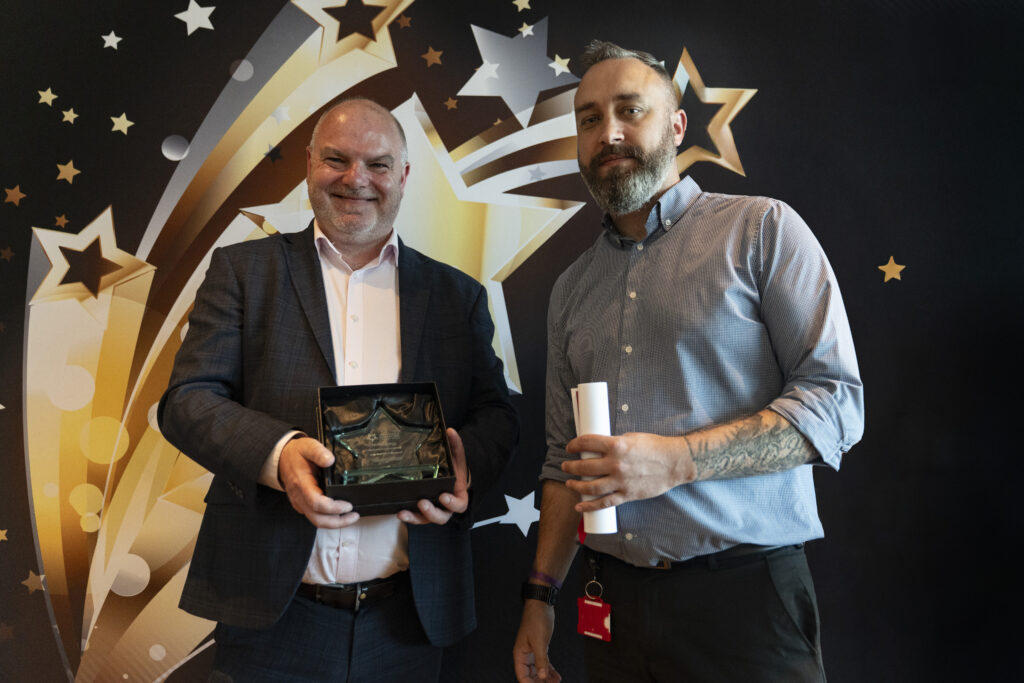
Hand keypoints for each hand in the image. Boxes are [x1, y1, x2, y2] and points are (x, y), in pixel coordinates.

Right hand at [279, 436, 359, 527]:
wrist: (281, 458)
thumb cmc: (295, 454)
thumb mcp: (308, 446)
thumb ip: (319, 452)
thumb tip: (330, 460)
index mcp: (302, 484)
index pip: (317, 503)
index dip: (334, 508)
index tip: (348, 505)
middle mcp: (299, 497)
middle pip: (318, 519)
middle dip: (338, 521)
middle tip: (354, 516)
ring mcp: (300, 503)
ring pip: (316, 521)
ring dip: (334, 522)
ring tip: (350, 517)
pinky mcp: (302, 505)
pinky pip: (314, 517)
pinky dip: (328, 519)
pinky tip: (339, 513)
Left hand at [399, 428, 468, 525]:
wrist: (451, 480)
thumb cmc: (455, 472)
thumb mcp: (457, 459)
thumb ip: (456, 446)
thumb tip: (450, 431)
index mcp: (458, 497)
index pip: (459, 505)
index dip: (452, 503)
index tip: (443, 496)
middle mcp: (446, 508)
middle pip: (442, 517)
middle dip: (431, 512)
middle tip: (422, 502)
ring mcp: (434, 511)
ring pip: (426, 520)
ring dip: (415, 517)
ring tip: (404, 512)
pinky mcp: (422, 512)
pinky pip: (416, 517)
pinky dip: (408, 516)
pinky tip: (399, 512)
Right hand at [513, 600, 561, 681]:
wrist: (542, 605)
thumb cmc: (536, 619)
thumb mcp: (540, 642)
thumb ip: (541, 660)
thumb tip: (542, 676)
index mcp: (520, 654)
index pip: (522, 676)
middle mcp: (525, 654)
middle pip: (530, 675)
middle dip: (539, 682)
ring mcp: (533, 651)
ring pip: (538, 670)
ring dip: (546, 678)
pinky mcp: (540, 647)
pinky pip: (544, 663)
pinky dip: (550, 670)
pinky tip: (556, 676)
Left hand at [561, 432, 695, 511]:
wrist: (674, 463)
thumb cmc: (655, 447)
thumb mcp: (631, 438)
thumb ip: (615, 444)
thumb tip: (598, 448)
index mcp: (617, 445)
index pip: (587, 442)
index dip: (574, 445)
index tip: (569, 447)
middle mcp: (616, 464)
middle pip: (584, 466)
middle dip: (571, 466)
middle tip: (565, 466)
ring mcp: (621, 481)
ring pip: (591, 487)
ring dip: (576, 486)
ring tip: (569, 483)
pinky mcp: (627, 494)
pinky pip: (605, 503)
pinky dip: (590, 506)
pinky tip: (580, 507)